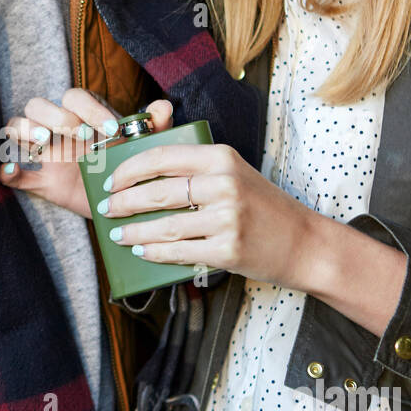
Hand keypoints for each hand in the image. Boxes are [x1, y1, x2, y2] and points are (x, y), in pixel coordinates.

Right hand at [0, 88, 173, 217]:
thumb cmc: (129, 166)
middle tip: (80, 135)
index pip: (76, 97)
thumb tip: (163, 106)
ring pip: (16, 126)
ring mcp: (44, 154)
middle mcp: (58, 128)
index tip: (110, 130)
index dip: (90, 109)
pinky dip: (7, 171)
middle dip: (56, 115)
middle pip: (38, 104)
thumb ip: (155, 126)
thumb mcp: (145, 148)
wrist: (122, 205)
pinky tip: (13, 170)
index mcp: (83, 115)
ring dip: (26, 129)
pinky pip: (12, 173)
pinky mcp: (38, 181)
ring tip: (44, 142)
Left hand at [100, 143, 409, 334]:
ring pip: (164, 226)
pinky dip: (154, 253)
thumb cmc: (262, 206)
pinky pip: (179, 252)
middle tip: (106, 209)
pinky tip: (142, 251)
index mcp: (222, 158)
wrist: (303, 242)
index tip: (111, 180)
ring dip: (134, 232)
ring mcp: (227, 219)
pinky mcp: (227, 250)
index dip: (129, 169)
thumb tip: (141, 173)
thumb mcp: (234, 172)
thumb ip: (195, 167)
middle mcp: (224, 185)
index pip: (162, 157)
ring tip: (118, 234)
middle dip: (123, 202)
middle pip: (158, 192)